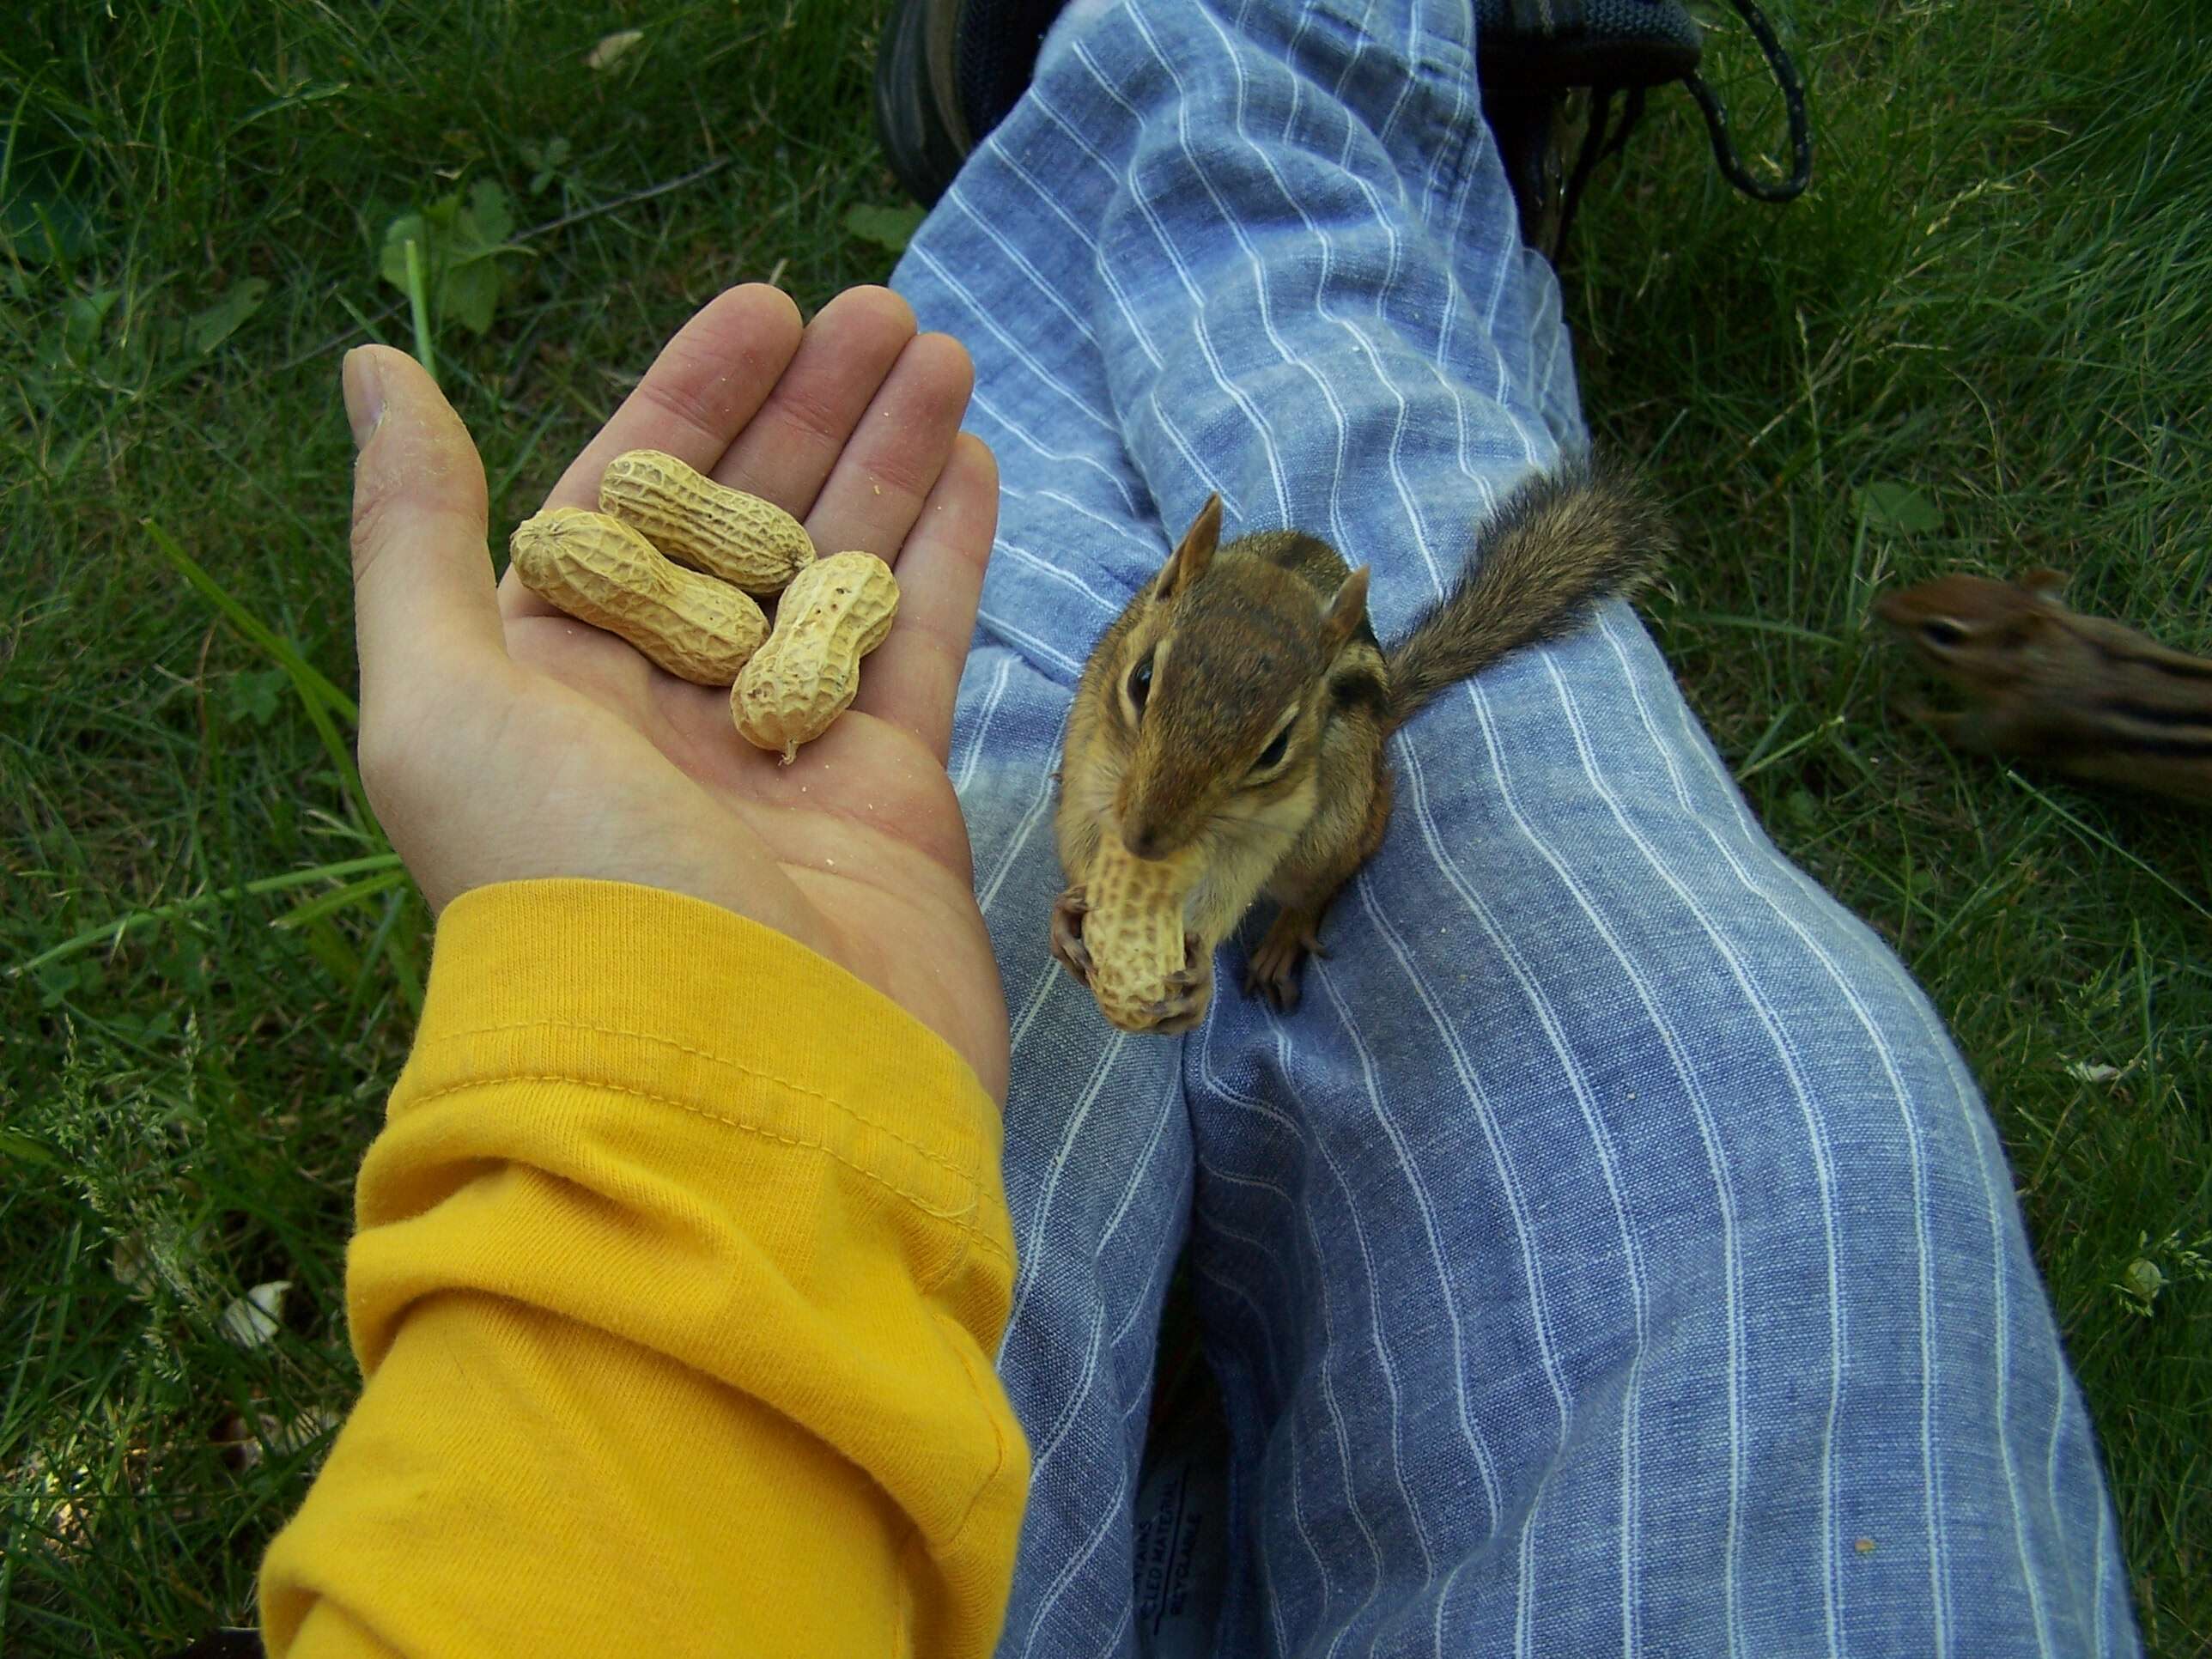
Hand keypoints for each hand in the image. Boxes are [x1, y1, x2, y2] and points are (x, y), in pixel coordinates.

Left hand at [343, 285, 1007, 1097]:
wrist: (728, 1082)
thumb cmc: (566, 886)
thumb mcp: (444, 700)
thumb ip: (417, 533)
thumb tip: (373, 369)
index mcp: (550, 682)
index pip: (622, 500)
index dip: (691, 395)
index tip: (767, 305)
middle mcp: (664, 712)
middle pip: (745, 523)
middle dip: (812, 412)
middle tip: (885, 310)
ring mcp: (784, 755)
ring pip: (842, 570)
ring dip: (892, 458)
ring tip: (942, 353)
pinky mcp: (888, 799)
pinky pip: (919, 649)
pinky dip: (950, 555)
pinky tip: (975, 463)